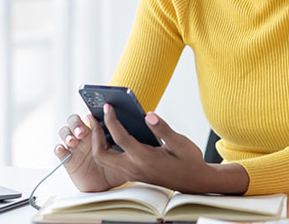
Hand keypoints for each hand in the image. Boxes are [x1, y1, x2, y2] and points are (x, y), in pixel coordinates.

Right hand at [54, 114, 126, 191]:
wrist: (108, 186)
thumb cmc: (116, 167)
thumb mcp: (124, 153)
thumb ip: (127, 138)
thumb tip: (141, 121)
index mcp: (96, 132)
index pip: (89, 119)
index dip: (90, 117)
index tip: (91, 117)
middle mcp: (83, 137)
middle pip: (73, 121)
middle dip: (75, 124)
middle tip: (81, 132)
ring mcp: (75, 147)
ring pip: (64, 133)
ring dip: (67, 134)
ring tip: (72, 141)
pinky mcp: (68, 160)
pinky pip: (60, 151)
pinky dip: (59, 149)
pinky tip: (62, 149)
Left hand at [89, 104, 248, 193]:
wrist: (195, 183)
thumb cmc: (189, 161)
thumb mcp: (181, 143)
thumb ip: (163, 129)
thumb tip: (148, 114)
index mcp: (145, 159)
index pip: (120, 138)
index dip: (111, 120)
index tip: (107, 106)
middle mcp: (134, 168)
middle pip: (102, 154)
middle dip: (95, 135)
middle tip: (93, 116)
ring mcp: (131, 172)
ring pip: (104, 160)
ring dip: (98, 142)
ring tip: (98, 123)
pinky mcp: (132, 173)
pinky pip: (111, 161)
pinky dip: (105, 147)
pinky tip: (108, 133)